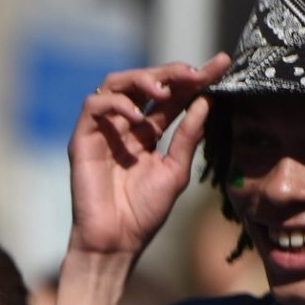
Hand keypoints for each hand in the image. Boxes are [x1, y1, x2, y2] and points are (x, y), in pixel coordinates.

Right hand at [67, 54, 230, 265]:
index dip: (195, 78)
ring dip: (142, 79)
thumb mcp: (176, 170)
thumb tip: (205, 100)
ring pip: (116, 84)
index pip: (173, 96)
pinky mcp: (83, 140)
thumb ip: (188, 136)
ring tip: (164, 91)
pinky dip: (118, 104)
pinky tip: (138, 118)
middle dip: (171, 72)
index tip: (222, 64)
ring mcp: (103, 131)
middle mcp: (125, 126)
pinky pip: (94, 105)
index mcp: (149, 133)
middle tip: (194, 74)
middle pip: (144, 81)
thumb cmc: (144, 212)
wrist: (116, 240)